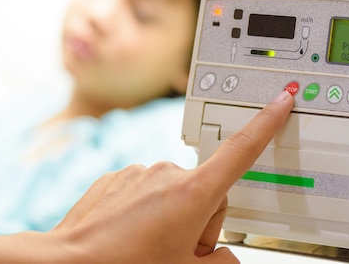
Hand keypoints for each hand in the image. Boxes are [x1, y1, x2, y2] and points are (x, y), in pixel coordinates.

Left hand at [50, 90, 293, 262]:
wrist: (67, 263)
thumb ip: (222, 263)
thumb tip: (225, 257)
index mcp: (194, 193)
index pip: (242, 150)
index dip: (267, 123)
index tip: (280, 101)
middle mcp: (168, 173)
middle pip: (208, 191)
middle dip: (202, 221)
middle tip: (180, 252)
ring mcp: (141, 173)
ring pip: (176, 194)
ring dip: (173, 219)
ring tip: (149, 248)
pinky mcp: (119, 177)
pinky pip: (147, 191)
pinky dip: (146, 212)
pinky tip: (130, 236)